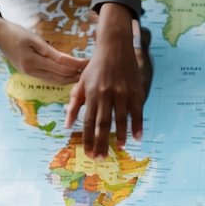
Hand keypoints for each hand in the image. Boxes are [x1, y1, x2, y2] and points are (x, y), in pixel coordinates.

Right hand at [0, 11, 86, 82]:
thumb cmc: (15, 32)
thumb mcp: (34, 39)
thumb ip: (51, 52)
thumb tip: (68, 61)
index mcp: (34, 62)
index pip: (62, 68)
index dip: (77, 66)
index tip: (91, 62)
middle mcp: (33, 71)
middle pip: (61, 78)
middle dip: (77, 75)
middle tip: (93, 70)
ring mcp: (31, 74)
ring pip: (56, 81)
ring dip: (71, 78)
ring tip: (86, 74)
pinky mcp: (30, 73)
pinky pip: (50, 79)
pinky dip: (62, 78)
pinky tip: (72, 75)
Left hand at [65, 3, 144, 158]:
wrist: (115, 47)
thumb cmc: (95, 67)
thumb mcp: (80, 83)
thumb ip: (74, 104)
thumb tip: (66, 125)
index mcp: (91, 94)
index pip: (88, 121)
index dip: (87, 139)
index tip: (88, 153)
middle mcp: (106, 95)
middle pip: (103, 124)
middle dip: (101, 142)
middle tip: (101, 158)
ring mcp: (122, 93)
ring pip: (121, 119)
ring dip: (120, 135)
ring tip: (119, 148)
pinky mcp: (135, 91)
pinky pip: (137, 112)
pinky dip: (137, 125)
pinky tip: (137, 137)